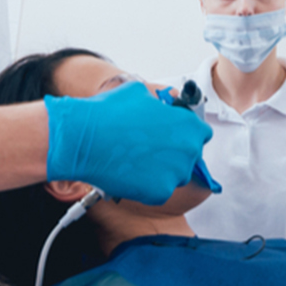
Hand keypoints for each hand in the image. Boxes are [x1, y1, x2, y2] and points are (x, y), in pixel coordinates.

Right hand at [42, 82, 211, 204]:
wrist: (84, 139)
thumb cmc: (109, 114)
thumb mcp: (140, 93)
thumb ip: (158, 103)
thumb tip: (158, 104)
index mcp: (188, 125)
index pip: (200, 134)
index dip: (185, 135)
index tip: (173, 137)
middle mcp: (188, 150)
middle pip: (189, 157)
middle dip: (173, 155)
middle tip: (149, 150)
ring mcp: (175, 173)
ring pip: (175, 176)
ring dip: (161, 172)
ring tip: (136, 162)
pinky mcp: (159, 192)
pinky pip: (158, 191)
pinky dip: (146, 186)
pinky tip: (130, 174)